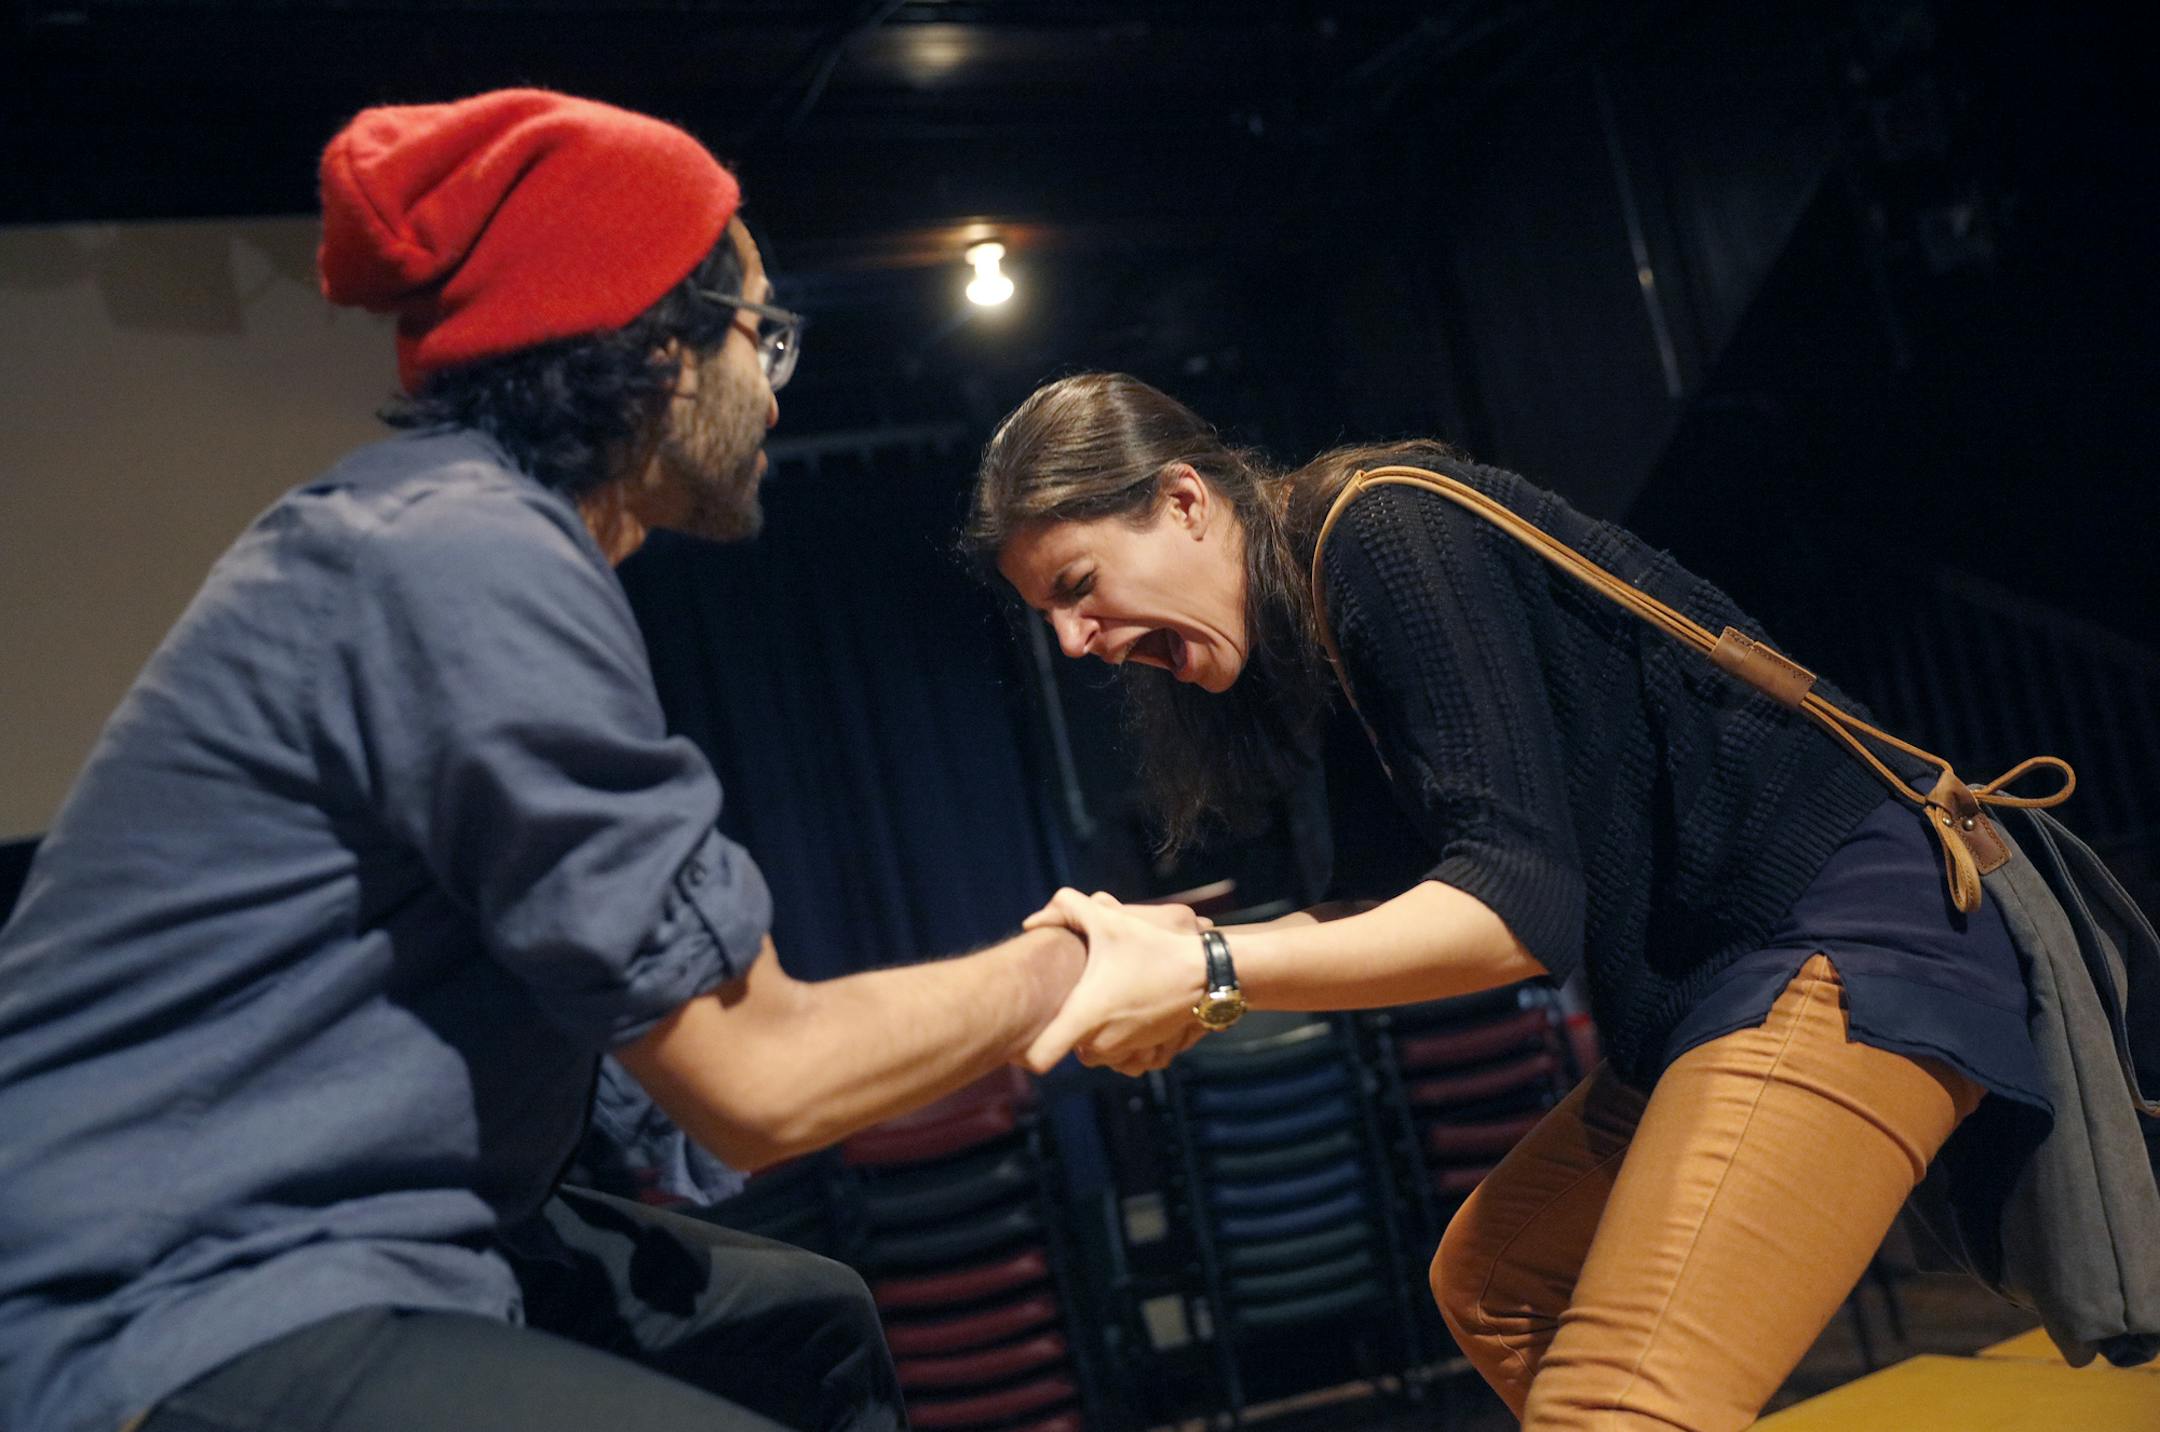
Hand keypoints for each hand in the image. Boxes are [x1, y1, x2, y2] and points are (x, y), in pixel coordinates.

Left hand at [1020, 888, 1209, 1073]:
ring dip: (1089, 1033)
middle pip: (1062, 1047)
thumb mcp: (1108, 918)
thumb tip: (1031, 921)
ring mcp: (1123, 1052)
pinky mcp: (1143, 1054)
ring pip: (1088, 1052)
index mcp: (1086, 1016)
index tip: (1028, 1026)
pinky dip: (1113, 1040)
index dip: (1025, 1047)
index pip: (1039, 1058)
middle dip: (1064, 1026)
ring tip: (1100, 999)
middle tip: (1075, 995)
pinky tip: (1119, 1011)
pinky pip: (1115, 1057)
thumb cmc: (1153, 947)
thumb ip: (1066, 908)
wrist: (1206, 973)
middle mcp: (1100, 1043)